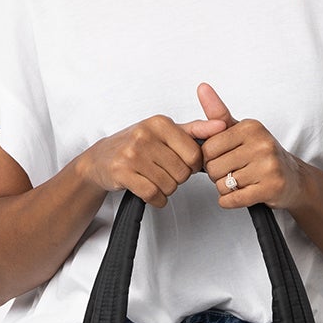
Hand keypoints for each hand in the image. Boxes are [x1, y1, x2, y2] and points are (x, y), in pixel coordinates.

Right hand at [79, 113, 227, 207]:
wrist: (100, 159)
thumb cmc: (136, 144)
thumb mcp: (165, 131)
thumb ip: (195, 130)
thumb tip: (222, 125)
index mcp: (160, 123)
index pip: (194, 154)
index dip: (192, 166)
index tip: (182, 165)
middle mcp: (145, 135)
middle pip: (182, 172)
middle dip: (178, 179)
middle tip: (165, 173)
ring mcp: (131, 154)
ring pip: (169, 185)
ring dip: (166, 190)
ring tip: (156, 181)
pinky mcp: (122, 173)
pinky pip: (152, 194)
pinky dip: (156, 199)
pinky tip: (151, 193)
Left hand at [195, 82, 307, 209]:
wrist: (294, 178)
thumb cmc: (262, 154)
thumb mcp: (241, 130)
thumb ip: (218, 113)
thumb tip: (202, 87)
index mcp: (251, 127)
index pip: (208, 148)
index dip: (210, 158)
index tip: (222, 158)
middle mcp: (261, 144)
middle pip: (214, 168)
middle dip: (217, 175)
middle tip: (232, 172)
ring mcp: (268, 166)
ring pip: (223, 185)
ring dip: (225, 189)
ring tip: (240, 182)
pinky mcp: (271, 187)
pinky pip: (233, 199)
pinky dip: (229, 201)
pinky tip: (238, 194)